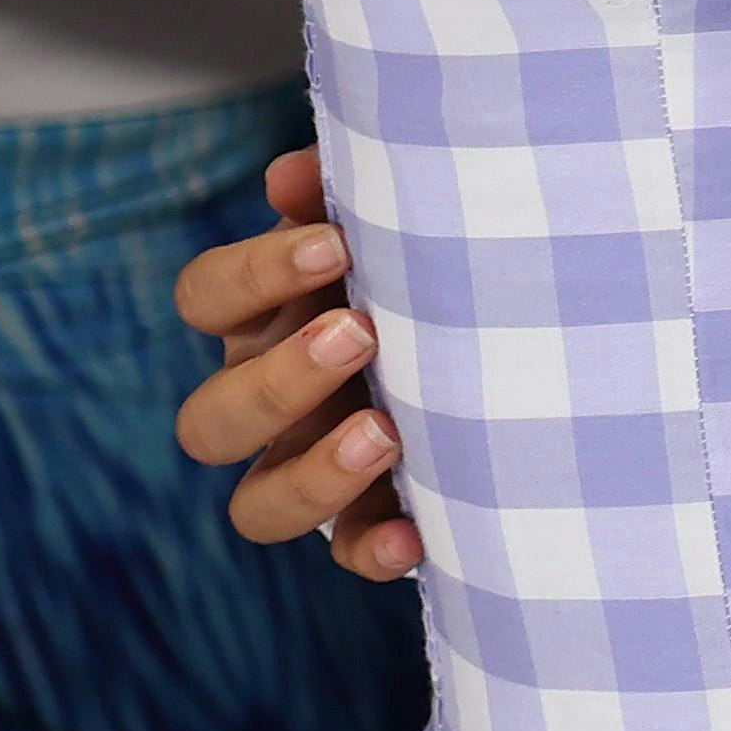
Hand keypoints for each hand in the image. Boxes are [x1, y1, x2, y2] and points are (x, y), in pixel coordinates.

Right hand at [170, 145, 419, 579]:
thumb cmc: (438, 258)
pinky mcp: (368, 522)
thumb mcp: (401, 220)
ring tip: (386, 431)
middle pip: (209, 419)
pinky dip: (373, 548)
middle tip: (361, 333)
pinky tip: (416, 533)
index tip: (336, 245)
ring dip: (313, 473)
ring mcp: (309, 469)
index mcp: (263, 319)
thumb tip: (292, 177)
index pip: (205, 297)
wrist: (526, 337)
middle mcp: (268, 402)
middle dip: (278, 380)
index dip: (253, 274)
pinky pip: (348, 553)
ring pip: (257, 505)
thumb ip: (345, 193)